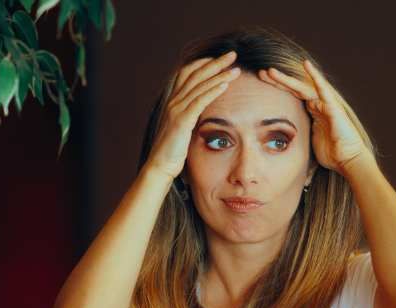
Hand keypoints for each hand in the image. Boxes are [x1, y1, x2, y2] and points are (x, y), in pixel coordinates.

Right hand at [144, 51, 240, 178]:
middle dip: (215, 63)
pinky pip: (199, 101)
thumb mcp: (184, 128)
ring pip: (199, 86)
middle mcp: (174, 101)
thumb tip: (203, 113)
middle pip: (196, 74)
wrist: (160, 165)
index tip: (220, 58)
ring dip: (218, 75)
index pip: (188, 73)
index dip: (204, 63)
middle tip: (232, 54)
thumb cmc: (174, 150)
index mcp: (174, 101)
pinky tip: (225, 85)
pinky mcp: (181, 120)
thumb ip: (191, 116)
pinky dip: (212, 91)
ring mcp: (176, 110)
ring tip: (235, 69)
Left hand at [259, 60, 371, 173]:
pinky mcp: (333, 107)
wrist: (349, 160)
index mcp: (312, 113)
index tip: (261, 83)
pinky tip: (306, 64)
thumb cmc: (332, 155)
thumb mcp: (309, 142)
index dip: (277, 89)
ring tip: (271, 71)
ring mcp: (326, 104)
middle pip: (294, 89)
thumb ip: (300, 134)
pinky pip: (323, 89)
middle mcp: (318, 105)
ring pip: (303, 87)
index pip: (291, 97)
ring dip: (287, 79)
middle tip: (260, 73)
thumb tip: (282, 141)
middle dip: (278, 81)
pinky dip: (315, 76)